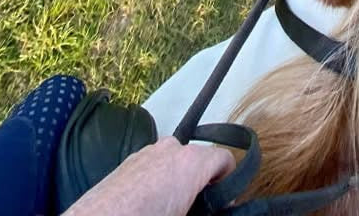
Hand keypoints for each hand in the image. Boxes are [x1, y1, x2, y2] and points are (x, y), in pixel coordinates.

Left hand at [62, 136, 235, 215]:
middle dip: (201, 184)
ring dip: (179, 182)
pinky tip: (149, 206)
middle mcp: (171, 149)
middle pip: (199, 160)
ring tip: (170, 209)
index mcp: (191, 162)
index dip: (229, 183)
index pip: (224, 159)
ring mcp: (148, 152)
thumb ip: (205, 209)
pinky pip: (154, 166)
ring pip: (175, 162)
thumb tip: (213, 208)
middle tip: (195, 209)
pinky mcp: (129, 161)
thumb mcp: (187, 214)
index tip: (222, 204)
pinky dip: (159, 181)